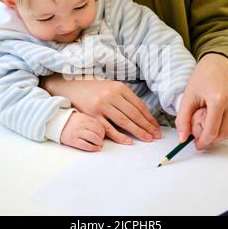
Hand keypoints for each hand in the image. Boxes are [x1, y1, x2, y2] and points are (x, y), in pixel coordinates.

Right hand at [43, 74, 160, 144]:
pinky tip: (129, 141)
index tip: (156, 127)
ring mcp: (101, 105)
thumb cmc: (94, 89)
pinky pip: (108, 129)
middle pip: (133, 114)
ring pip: (124, 121)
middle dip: (147, 126)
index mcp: (119, 87)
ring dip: (137, 132)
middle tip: (156, 135)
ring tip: (147, 139)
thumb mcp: (111, 87)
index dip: (149, 117)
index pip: (139, 105)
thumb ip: (125, 98)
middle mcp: (111, 95)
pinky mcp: (92, 115)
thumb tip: (143, 114)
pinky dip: (120, 136)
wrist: (71, 88)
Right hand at [60, 112, 104, 151]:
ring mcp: (77, 132)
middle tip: (102, 141)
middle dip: (102, 137)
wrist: (55, 123)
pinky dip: (93, 147)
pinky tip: (96, 148)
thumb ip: (90, 121)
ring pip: (93, 137)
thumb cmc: (70, 122)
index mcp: (85, 118)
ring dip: (99, 143)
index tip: (103, 135)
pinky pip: (86, 145)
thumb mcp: (81, 117)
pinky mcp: (73, 140)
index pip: (99, 124)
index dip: (103, 131)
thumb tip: (101, 129)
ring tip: (100, 145)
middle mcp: (82, 124)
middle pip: (98, 131)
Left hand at [175, 53, 227, 149]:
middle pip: (223, 134)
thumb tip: (182, 138)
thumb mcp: (188, 98)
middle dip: (210, 140)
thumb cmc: (202, 79)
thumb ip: (183, 120)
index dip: (203, 142)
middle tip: (200, 138)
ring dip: (218, 133)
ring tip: (207, 123)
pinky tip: (216, 119)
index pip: (212, 131)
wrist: (217, 66)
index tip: (197, 145)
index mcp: (218, 100)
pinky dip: (226, 126)